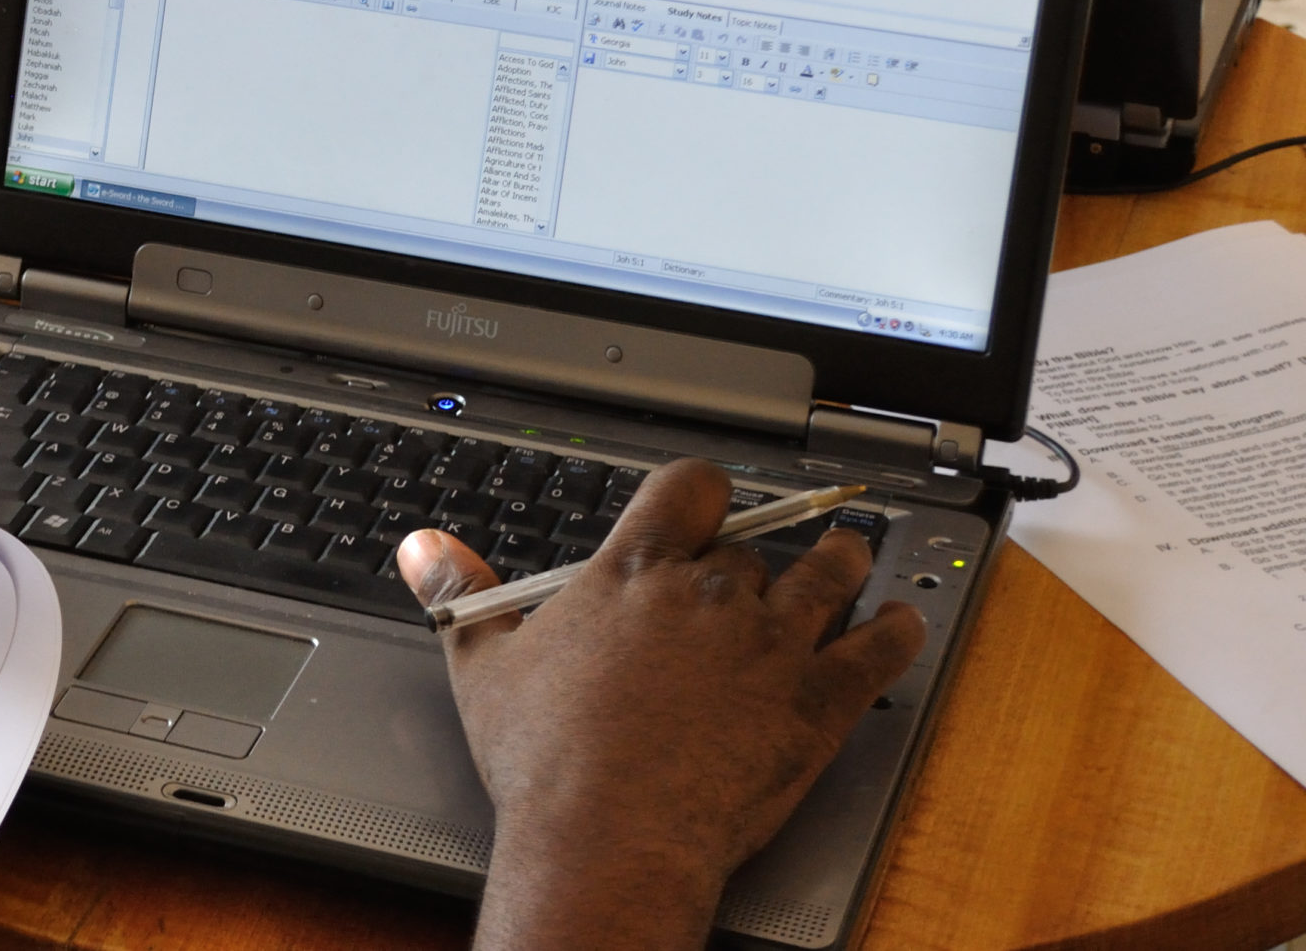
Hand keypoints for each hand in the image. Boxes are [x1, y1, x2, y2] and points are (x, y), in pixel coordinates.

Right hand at [395, 459, 925, 950]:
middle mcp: (711, 592)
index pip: (690, 486)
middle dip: (763, 548)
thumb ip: (461, 592)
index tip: (705, 505)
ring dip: (843, 562)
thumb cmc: (546, 760)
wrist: (609, 836)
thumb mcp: (485, 664)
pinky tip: (899, 622)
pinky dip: (896, 630)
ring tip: (848, 558)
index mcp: (635, 571)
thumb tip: (423, 549)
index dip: (704, 489)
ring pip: (830, 573)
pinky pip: (879, 648)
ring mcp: (772, 643)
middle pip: (758, 540)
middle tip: (766, 561)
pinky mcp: (817, 701)